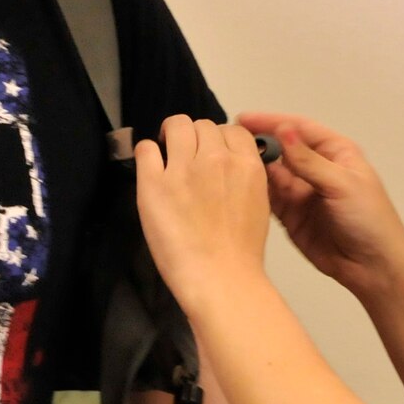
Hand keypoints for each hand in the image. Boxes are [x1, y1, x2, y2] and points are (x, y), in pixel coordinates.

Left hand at [135, 117, 271, 312]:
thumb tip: (227, 164)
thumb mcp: (258, 202)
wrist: (220, 278)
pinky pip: (145, 148)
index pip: (232, 130)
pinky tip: (150, 169)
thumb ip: (243, 176)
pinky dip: (147, 153)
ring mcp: (183, 168)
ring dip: (171, 137)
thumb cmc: (241, 251)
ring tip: (166, 156)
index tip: (211, 155)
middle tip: (187, 159)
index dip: (220, 140)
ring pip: (176, 126)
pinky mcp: (153, 183)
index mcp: (246, 164)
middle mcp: (216, 158)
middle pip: (202, 125)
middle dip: (196, 139)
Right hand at [235, 113, 403, 298]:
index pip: (300, 129)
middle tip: (228, 142)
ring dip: (255, 168)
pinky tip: (237, 187)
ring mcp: (302, 193)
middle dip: (260, 144)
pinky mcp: (291, 216)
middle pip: (282, 150)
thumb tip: (283, 130)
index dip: (272, 122)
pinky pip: (270, 199)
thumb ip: (309, 160)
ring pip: (273, 174)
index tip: (243, 119)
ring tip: (227, 164)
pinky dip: (256, 192)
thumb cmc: (368, 219)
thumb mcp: (342, 184)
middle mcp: (316, 168)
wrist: (373, 268)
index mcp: (336, 153)